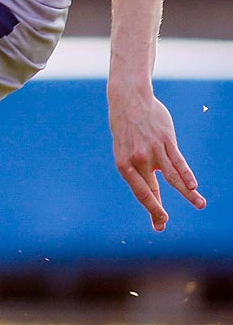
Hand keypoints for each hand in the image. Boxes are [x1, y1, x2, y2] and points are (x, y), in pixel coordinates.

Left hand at [108, 82, 204, 230]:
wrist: (129, 99)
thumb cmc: (127, 128)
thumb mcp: (124, 149)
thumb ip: (138, 168)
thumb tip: (154, 187)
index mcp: (124, 164)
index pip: (140, 192)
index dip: (151, 208)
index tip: (160, 222)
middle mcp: (138, 159)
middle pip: (153, 189)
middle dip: (159, 209)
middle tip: (164, 224)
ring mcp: (153, 149)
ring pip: (172, 176)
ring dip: (187, 193)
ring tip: (200, 204)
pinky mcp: (166, 140)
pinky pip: (178, 160)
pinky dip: (186, 174)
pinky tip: (193, 186)